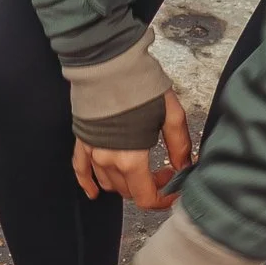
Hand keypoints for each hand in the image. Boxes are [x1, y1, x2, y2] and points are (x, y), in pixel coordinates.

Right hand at [73, 89, 194, 213]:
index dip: (163, 200)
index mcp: (132, 158)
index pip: (146, 197)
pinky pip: (81, 171)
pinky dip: (88, 185)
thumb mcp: (171, 114)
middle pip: (129, 192)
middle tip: (163, 171)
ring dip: (126, 184)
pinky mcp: (82, 141)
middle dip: (148, 187)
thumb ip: (179, 145)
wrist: (108, 64)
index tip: (173, 188)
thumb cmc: (140, 87)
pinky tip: (93, 193)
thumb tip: (184, 166)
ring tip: (140, 170)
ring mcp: (92, 152)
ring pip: (109, 184)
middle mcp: (109, 161)